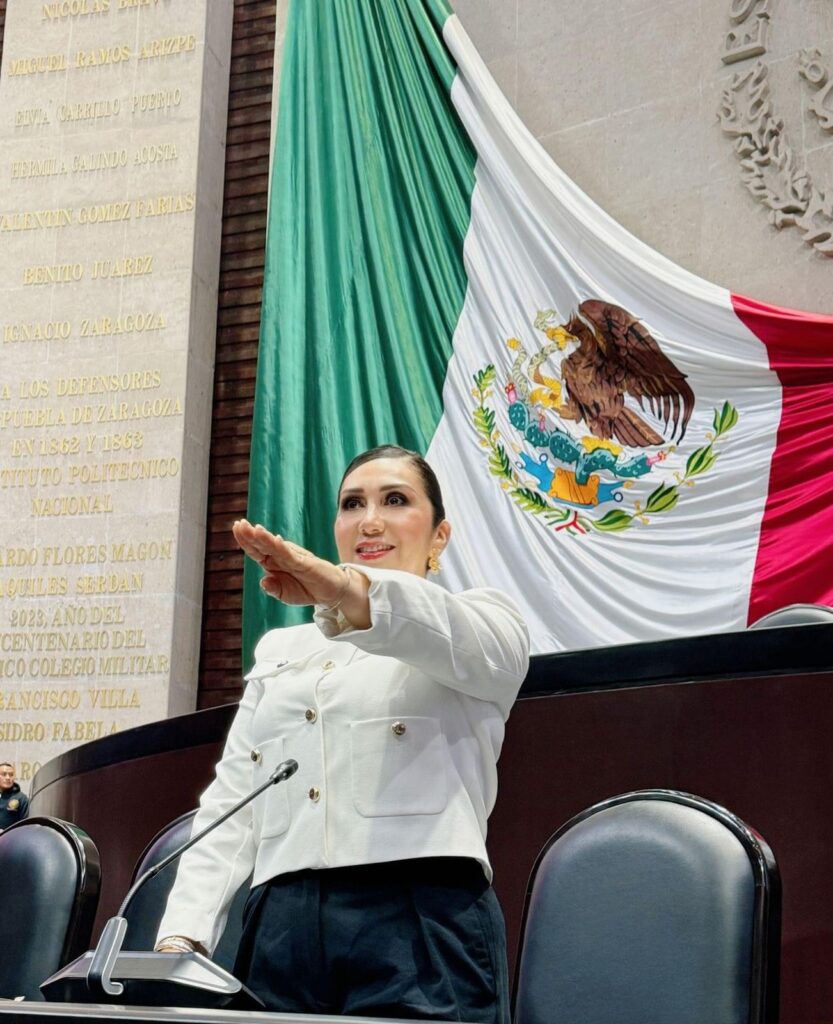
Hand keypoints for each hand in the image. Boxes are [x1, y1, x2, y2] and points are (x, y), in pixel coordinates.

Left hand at [232, 520, 350, 606]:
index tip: (236, 528)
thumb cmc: (306, 589)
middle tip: (239, 523)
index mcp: (272, 564)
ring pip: (275, 547)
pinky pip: (290, 555)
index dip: (246, 541)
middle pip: (263, 544)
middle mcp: (280, 557)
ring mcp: (292, 558)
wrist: (329, 591)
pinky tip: (275, 541)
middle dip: (250, 534)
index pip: (256, 550)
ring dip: (265, 538)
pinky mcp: (304, 562)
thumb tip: (263, 581)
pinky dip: (282, 548)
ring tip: (254, 529)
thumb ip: (273, 589)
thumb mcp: (285, 595)